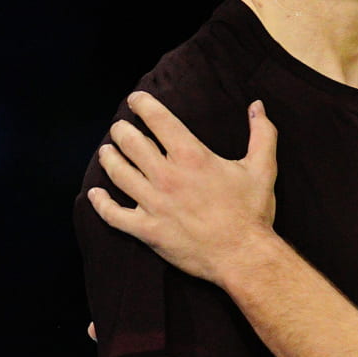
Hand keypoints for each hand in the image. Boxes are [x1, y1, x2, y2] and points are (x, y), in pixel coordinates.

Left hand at [88, 92, 279, 283]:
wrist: (243, 256)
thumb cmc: (252, 212)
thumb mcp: (263, 168)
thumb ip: (262, 134)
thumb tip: (257, 106)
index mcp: (192, 157)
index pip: (158, 120)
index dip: (143, 105)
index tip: (136, 100)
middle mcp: (167, 176)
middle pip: (131, 143)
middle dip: (121, 130)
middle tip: (119, 127)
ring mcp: (153, 204)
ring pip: (118, 173)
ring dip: (108, 158)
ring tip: (106, 150)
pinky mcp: (147, 230)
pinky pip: (114, 215)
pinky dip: (101, 204)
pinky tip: (94, 195)